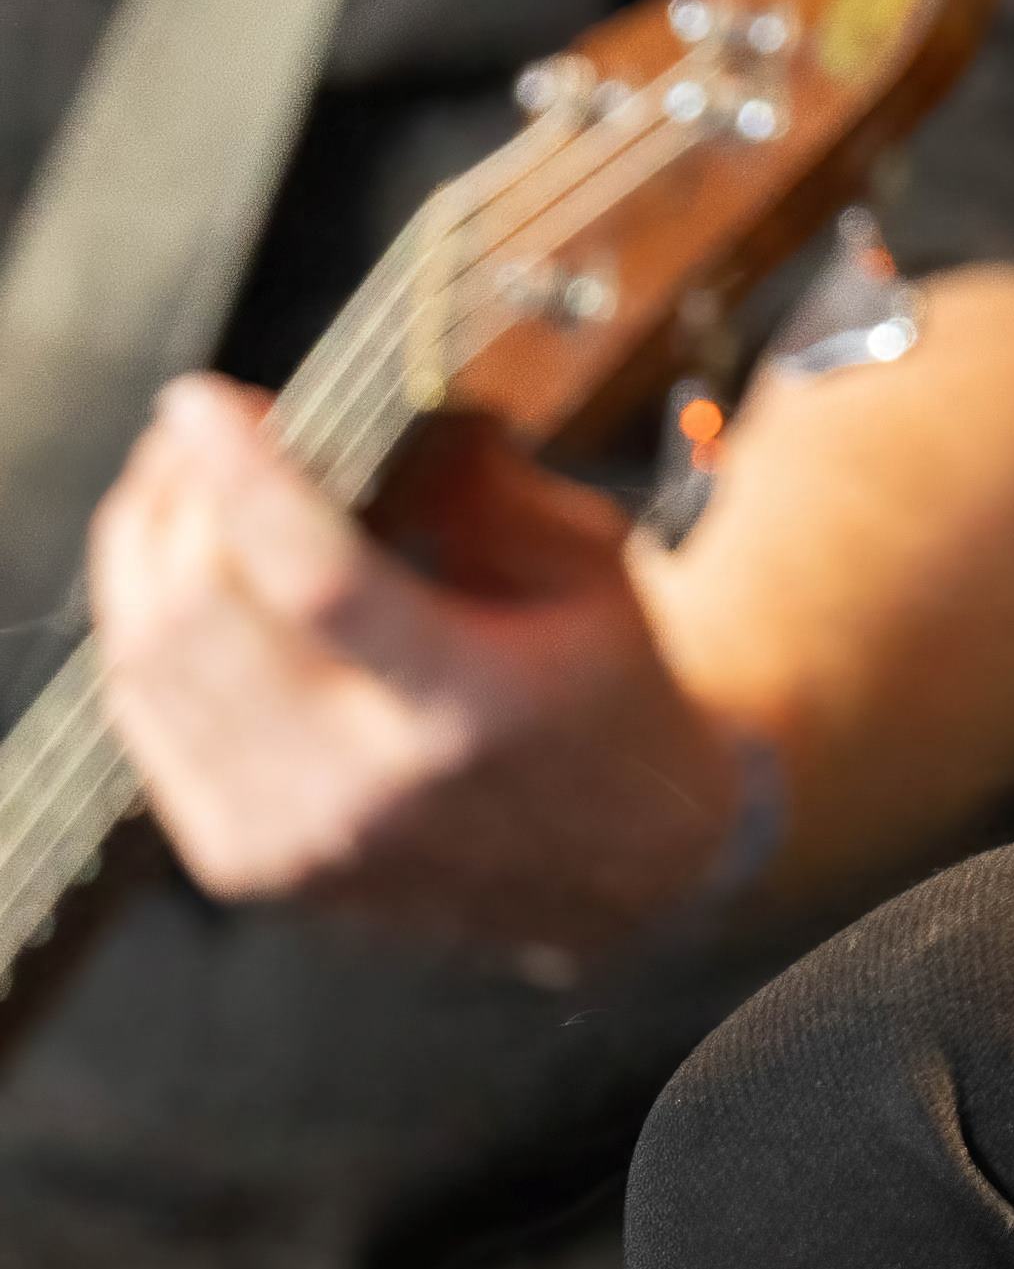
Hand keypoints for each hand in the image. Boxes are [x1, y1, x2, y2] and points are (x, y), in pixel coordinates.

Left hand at [85, 385, 756, 960]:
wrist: (615, 870)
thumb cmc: (607, 698)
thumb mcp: (591, 572)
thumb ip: (482, 488)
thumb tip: (381, 406)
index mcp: (469, 708)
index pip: (319, 579)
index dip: (246, 478)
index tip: (205, 399)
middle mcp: (363, 787)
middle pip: (203, 618)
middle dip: (176, 500)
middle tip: (193, 430)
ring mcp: (289, 836)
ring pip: (149, 668)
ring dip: (142, 559)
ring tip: (173, 487)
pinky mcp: (242, 861)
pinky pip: (148, 723)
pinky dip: (143, 633)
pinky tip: (177, 576)